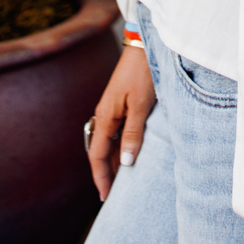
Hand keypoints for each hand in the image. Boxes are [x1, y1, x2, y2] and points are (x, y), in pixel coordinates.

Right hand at [87, 46, 155, 201]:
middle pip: (101, 151)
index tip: (105, 197)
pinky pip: (117, 132)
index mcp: (105, 117)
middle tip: (115, 195)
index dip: (101, 177)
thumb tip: (125, 163)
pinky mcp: (121, 104)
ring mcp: (112, 109)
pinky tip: (130, 154)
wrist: (145, 45)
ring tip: (123, 181)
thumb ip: (133, 134)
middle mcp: (104, 115)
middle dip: (106, 172)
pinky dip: (122, 146)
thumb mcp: (141, 106)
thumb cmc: (143, 73)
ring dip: (114, 160)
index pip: (98, 155)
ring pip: (109, 143)